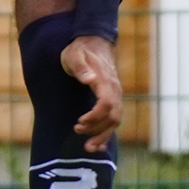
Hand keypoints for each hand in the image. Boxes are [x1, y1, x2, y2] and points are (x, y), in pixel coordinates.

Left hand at [60, 34, 122, 152]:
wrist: (93, 43)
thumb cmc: (80, 50)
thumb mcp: (74, 55)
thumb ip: (81, 67)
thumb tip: (89, 79)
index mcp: (105, 80)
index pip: (106, 104)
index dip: (94, 117)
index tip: (79, 121)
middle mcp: (114, 90)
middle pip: (112, 117)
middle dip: (96, 130)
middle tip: (77, 130)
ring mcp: (115, 95)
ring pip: (115, 121)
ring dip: (102, 135)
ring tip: (87, 146)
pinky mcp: (112, 100)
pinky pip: (114, 120)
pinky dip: (107, 134)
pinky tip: (97, 145)